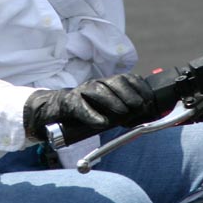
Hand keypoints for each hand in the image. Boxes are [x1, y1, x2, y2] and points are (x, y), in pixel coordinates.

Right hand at [23, 74, 155, 144]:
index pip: (126, 79)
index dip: (139, 88)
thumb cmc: (84, 112)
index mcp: (106, 84)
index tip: (149, 99)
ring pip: (98, 90)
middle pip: (114, 81)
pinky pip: (80, 107)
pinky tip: (101, 123)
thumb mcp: (106, 110)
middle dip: (129, 93)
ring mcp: (81, 92)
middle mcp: (95, 84)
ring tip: (123, 113)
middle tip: (139, 106)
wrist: (53, 112)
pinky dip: (92, 115)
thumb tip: (145, 117)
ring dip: (113, 101)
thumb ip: (124, 113)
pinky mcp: (69, 103)